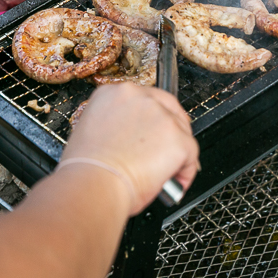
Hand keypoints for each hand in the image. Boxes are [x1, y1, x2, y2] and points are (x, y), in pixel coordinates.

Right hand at [61, 83, 198, 215]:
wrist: (93, 185)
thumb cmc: (85, 170)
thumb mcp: (90, 132)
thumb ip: (112, 126)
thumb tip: (125, 141)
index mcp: (113, 93)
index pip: (142, 99)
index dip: (148, 119)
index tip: (149, 134)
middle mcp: (140, 97)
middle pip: (167, 107)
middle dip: (169, 129)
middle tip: (164, 152)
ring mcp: (162, 116)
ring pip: (181, 130)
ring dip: (176, 151)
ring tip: (166, 172)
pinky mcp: (178, 139)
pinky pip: (191, 155)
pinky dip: (186, 171)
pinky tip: (175, 183)